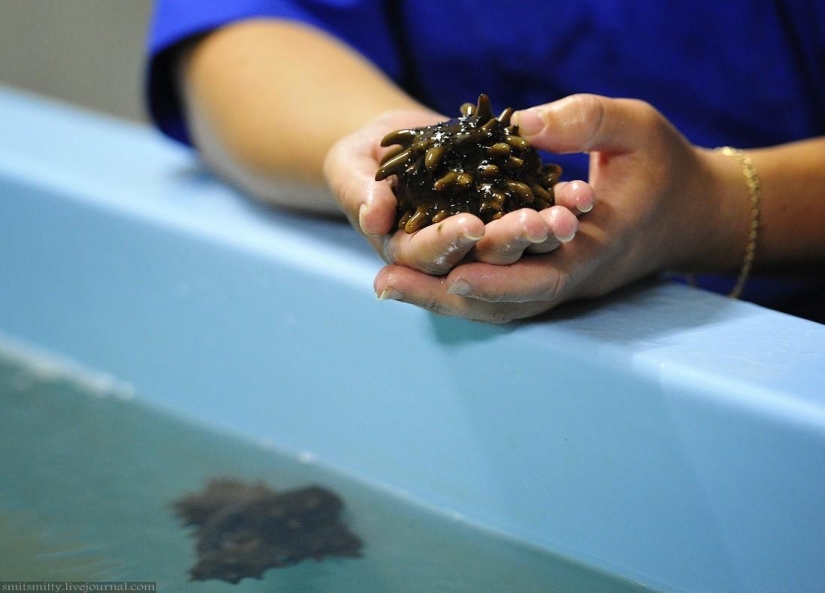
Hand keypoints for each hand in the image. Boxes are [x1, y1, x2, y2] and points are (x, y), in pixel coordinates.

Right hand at [323, 109, 593, 274]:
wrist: (402, 141)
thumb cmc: (364, 157)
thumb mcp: (350, 166)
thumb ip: (358, 190)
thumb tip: (374, 215)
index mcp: (406, 253)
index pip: (425, 258)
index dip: (446, 244)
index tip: (470, 225)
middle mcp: (449, 257)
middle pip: (479, 261)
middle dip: (507, 243)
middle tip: (537, 224)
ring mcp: (484, 241)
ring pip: (516, 246)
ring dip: (542, 234)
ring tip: (566, 217)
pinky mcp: (510, 215)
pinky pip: (537, 212)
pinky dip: (559, 205)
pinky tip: (581, 194)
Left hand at [372, 94, 740, 321]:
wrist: (691, 211)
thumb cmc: (665, 164)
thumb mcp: (634, 127)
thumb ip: (583, 121)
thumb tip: (522, 123)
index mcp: (597, 247)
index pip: (544, 276)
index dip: (497, 278)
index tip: (450, 271)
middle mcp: (573, 277)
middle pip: (504, 303)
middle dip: (445, 297)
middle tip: (385, 283)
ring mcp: (560, 283)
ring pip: (495, 306)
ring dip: (441, 298)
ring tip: (385, 284)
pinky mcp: (548, 277)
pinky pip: (498, 293)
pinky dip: (458, 290)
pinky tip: (417, 278)